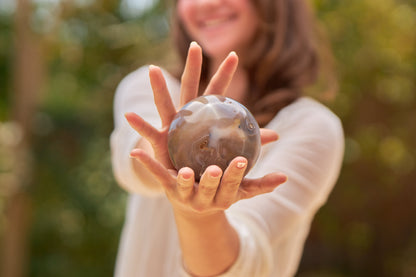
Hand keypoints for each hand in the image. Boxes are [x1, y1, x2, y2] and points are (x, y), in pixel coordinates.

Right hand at [125, 41, 238, 169]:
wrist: (188, 181)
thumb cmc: (209, 162)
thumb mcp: (231, 152)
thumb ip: (250, 142)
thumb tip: (275, 136)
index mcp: (204, 117)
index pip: (217, 91)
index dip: (225, 74)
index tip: (234, 55)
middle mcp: (186, 117)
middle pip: (190, 87)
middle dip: (193, 67)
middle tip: (196, 45)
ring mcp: (171, 126)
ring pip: (165, 103)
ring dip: (159, 86)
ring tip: (152, 69)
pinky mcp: (159, 141)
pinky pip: (148, 132)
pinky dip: (139, 124)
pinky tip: (129, 115)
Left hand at [130, 150, 286, 216]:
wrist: (194, 210)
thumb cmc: (221, 195)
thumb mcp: (240, 191)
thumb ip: (261, 184)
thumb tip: (285, 178)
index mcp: (222, 198)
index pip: (231, 186)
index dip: (235, 175)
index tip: (241, 161)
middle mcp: (203, 199)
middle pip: (208, 191)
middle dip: (212, 181)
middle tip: (215, 169)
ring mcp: (183, 194)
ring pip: (183, 187)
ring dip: (183, 180)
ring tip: (184, 171)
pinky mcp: (167, 187)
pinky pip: (157, 174)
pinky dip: (147, 164)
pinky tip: (136, 151)